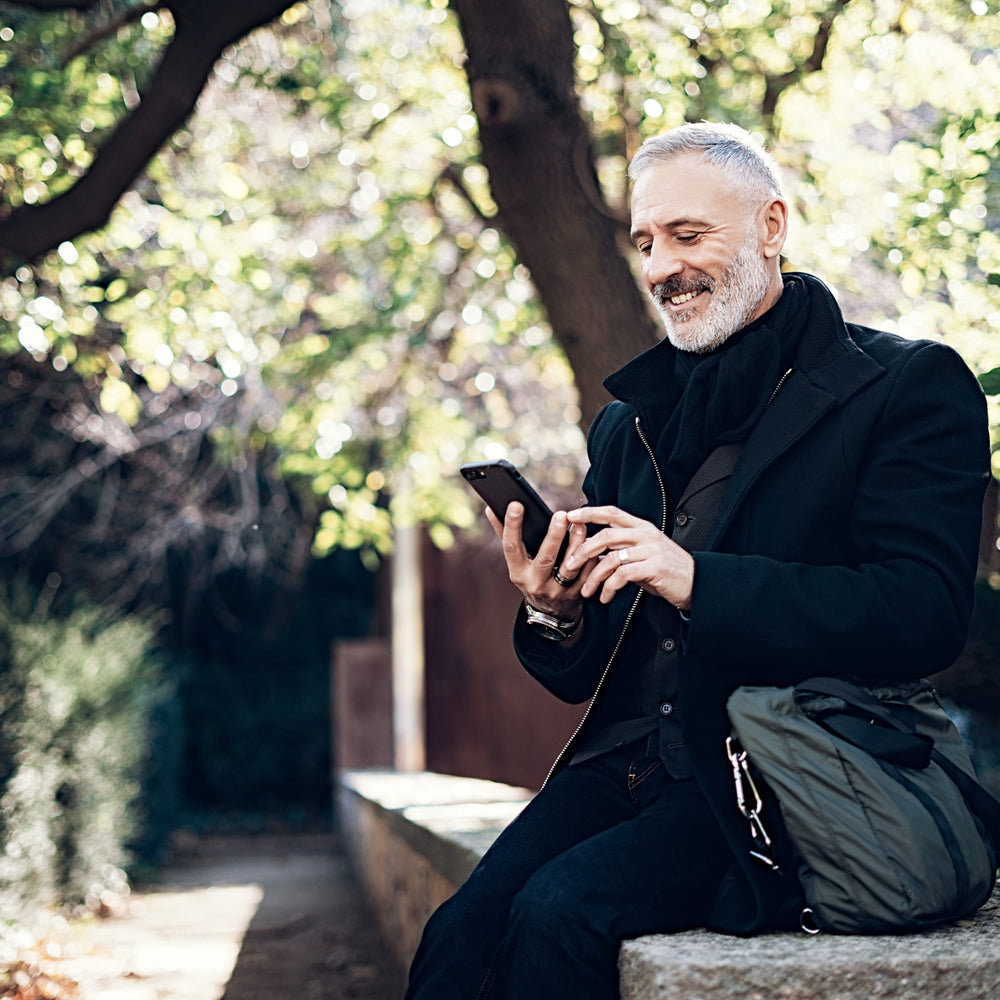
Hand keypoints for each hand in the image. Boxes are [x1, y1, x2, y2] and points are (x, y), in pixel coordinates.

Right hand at [485, 502, 594, 618]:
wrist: (549, 611)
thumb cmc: (530, 576)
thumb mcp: (517, 561)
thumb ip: (505, 535)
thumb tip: (490, 508)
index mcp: (517, 572)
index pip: (511, 547)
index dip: (512, 526)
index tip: (516, 505)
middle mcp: (535, 583)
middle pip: (545, 558)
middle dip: (554, 536)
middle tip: (561, 515)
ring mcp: (557, 591)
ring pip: (570, 567)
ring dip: (577, 544)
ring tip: (580, 525)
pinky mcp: (576, 595)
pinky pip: (586, 574)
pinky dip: (591, 558)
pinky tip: (595, 542)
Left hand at [561, 505, 693, 609]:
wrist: (697, 583)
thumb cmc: (666, 571)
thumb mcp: (644, 554)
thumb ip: (622, 549)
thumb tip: (593, 552)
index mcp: (642, 527)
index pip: (612, 513)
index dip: (590, 513)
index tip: (571, 516)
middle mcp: (646, 535)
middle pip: (606, 536)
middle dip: (583, 551)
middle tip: (569, 566)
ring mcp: (651, 550)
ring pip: (612, 558)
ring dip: (594, 577)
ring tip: (586, 591)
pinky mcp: (655, 567)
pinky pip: (623, 575)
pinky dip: (610, 588)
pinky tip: (605, 597)